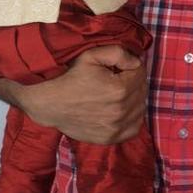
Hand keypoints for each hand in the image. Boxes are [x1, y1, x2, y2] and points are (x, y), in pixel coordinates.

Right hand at [15, 44, 146, 143]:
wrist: (50, 104)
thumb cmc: (70, 77)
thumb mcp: (91, 56)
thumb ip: (118, 53)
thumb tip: (137, 62)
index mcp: (120, 89)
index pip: (140, 72)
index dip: (129, 66)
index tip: (117, 67)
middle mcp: (121, 111)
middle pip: (142, 90)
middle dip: (133, 81)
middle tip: (117, 78)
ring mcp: (117, 127)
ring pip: (140, 108)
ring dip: (134, 98)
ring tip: (117, 93)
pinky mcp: (111, 138)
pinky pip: (134, 127)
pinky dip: (132, 118)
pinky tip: (120, 109)